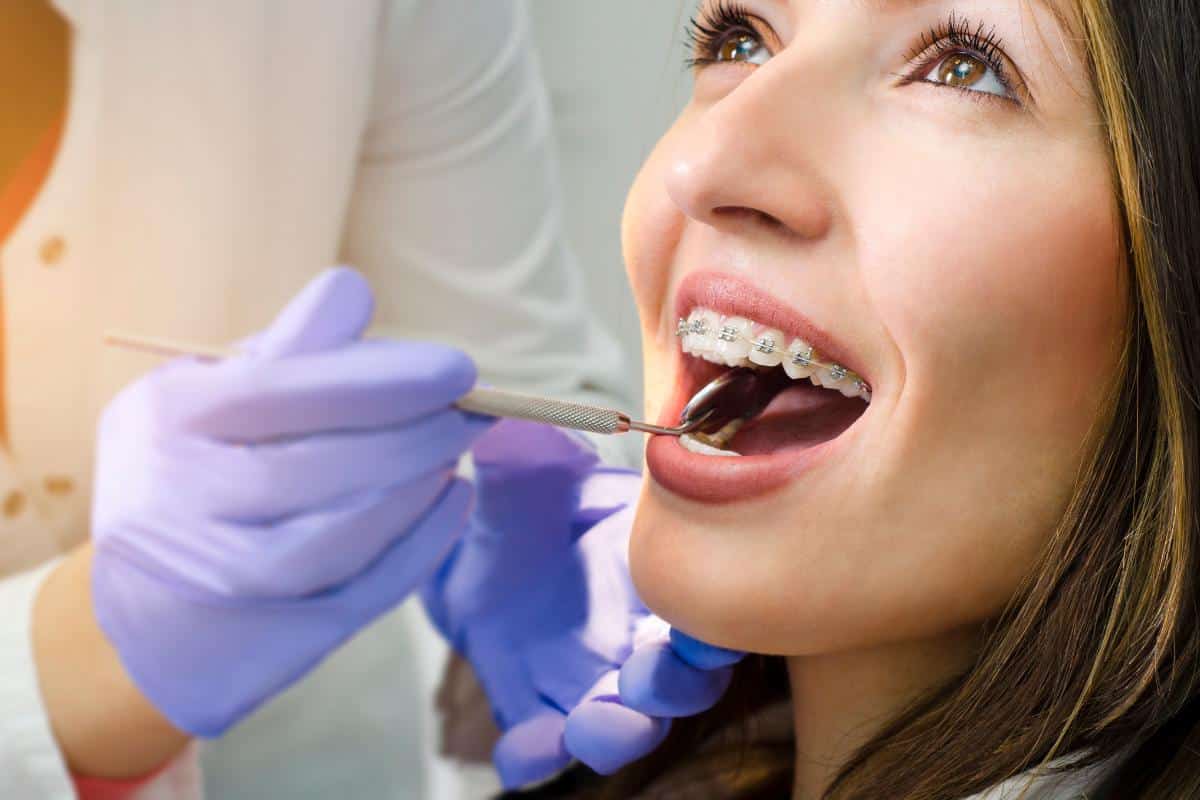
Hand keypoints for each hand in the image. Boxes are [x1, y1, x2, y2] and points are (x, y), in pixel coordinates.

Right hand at [90, 267, 490, 736]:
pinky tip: (451, 502)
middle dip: (415, 435)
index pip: (286, 390)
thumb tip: (353, 290)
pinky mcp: (262, 641)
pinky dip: (420, 545)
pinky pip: (360, 592)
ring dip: (417, 489)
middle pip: (320, 467)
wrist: (141, 615)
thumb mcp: (210, 396)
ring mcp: (216, 581)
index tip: (458, 370)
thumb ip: (285, 349)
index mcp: (167, 420)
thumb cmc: (191, 473)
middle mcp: (176, 504)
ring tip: (452, 454)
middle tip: (472, 414)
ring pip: (341, 537)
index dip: (384, 379)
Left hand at [422, 420, 742, 787]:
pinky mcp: (537, 708)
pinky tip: (520, 750)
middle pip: (685, 678)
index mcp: (653, 567)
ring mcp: (588, 677)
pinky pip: (544, 748)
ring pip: (627, 724)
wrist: (467, 546)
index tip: (709, 623)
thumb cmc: (520, 501)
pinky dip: (536, 756)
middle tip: (645, 677)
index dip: (720, 616)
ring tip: (592, 724)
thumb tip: (516, 435)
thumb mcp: (519, 472)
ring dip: (619, 732)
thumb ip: (529, 459)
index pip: (710, 598)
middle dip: (676, 685)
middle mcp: (636, 632)